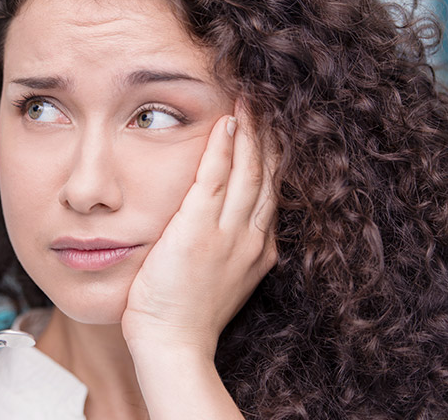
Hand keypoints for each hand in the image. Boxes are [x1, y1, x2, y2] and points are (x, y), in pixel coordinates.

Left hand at [122, 105, 277, 359]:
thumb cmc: (191, 314)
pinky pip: (214, 178)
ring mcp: (228, 233)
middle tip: (267, 102)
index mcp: (258, 247)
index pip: (269, 191)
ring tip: (250, 100)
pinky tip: (226, 122)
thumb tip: (227, 225)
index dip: (273, 157)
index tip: (271, 131)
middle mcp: (251, 236)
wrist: (174, 346)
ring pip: (247, 170)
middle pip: (266, 174)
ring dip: (250, 132)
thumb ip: (231, 248)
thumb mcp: (223, 278)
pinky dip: (223, 148)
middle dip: (268, 135)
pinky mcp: (199, 230)